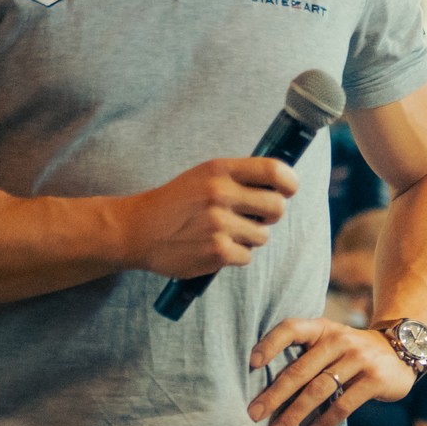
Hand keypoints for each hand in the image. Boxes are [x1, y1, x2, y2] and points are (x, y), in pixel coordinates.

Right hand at [124, 156, 294, 280]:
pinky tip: (212, 246)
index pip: (274, 170)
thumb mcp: (203, 176)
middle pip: (277, 207)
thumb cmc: (177, 202)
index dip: (289, 183)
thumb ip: (238, 177)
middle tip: (253, 217)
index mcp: (219, 169)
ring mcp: (219, 224)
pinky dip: (234, 255)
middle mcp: (220, 194)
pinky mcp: (218, 252)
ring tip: (221, 232)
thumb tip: (282, 185)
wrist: (137, 230)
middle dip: (270, 215)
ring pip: (263, 236)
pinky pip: (247, 256)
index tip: (288, 191)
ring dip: (249, 237)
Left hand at [248, 318, 412, 425]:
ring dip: (295, 414)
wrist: (402, 351)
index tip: (251, 364)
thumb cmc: (353, 352)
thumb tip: (267, 389)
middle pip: (301, 370)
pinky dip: (324, 422)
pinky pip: (343, 405)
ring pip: (319, 390)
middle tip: (254, 414)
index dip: (270, 344)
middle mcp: (340, 340)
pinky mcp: (375, 379)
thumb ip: (306, 354)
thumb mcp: (331, 341)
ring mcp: (360, 358)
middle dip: (275, 395)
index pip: (291, 329)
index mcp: (323, 328)